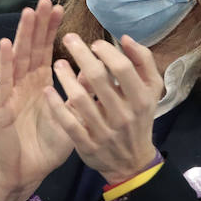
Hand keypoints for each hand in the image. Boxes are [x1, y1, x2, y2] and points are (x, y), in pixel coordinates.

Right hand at [0, 0, 74, 200]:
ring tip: (28, 13)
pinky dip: (4, 63)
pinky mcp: (0, 108)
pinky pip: (3, 82)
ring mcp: (10, 94)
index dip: (51, 31)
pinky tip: (6, 44)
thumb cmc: (45, 148)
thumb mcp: (70, 119)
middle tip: (45, 1)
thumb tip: (95, 75)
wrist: (25, 174)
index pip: (45, 52)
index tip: (60, 9)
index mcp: (40, 86)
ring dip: (22, 35)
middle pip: (31, 49)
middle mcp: (23, 86)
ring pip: (16, 59)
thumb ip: (79, 97)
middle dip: (38, 25)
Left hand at [45, 32, 161, 183]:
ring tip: (58, 64)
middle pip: (98, 79)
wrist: (132, 161)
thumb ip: (143, 62)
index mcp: (141, 99)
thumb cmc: (139, 118)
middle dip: (81, 54)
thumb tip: (124, 38)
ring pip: (80, 99)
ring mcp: (104, 132)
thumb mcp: (151, 90)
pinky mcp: (87, 145)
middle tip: (68, 39)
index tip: (94, 44)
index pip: (122, 68)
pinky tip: (48, 91)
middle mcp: (124, 115)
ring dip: (66, 78)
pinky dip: (57, 106)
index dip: (106, 52)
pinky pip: (68, 123)